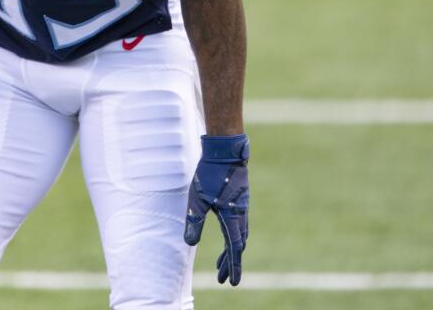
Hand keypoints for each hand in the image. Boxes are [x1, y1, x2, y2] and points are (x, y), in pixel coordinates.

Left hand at [183, 134, 249, 285]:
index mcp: (233, 217)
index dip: (232, 266)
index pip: (234, 248)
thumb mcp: (197, 199)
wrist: (226, 151)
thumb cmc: (210, 174)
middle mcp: (241, 214)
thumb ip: (194, 221)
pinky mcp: (240, 199)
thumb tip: (190, 243)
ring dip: (232, 250)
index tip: (231, 282)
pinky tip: (227, 235)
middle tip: (223, 278)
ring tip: (223, 262)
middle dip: (230, 263)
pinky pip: (239, 224)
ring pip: (240, 235)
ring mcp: (242, 206)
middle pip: (238, 245)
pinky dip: (234, 236)